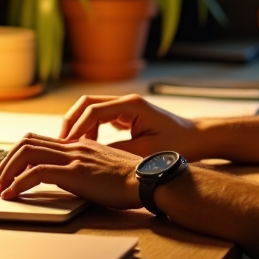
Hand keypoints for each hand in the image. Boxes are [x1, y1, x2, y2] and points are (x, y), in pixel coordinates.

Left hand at [0, 133, 142, 209]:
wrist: (148, 179)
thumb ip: (86, 167)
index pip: (38, 140)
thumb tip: (71, 177)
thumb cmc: (131, 179)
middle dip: (4, 163)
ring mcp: (73, 158)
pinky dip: (18, 183)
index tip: (7, 174)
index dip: (16, 156)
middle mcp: (73, 147)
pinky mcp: (75, 173)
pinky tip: (12, 196)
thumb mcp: (103, 168)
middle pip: (26, 143)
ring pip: (26, 154)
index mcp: (78, 145)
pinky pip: (37, 173)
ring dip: (6, 172)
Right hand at [60, 94, 198, 157]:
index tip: (67, 145)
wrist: (197, 139)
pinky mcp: (126, 116)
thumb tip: (90, 156)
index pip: (93, 110)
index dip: (77, 127)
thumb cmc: (177, 145)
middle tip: (62, 144)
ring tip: (71, 147)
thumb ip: (117, 152)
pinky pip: (100, 117)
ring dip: (79, 125)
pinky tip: (86, 146)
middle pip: (87, 103)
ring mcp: (125, 107)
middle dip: (72, 122)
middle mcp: (126, 101)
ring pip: (91, 109)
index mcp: (131, 105)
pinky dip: (89, 129)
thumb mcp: (145, 153)